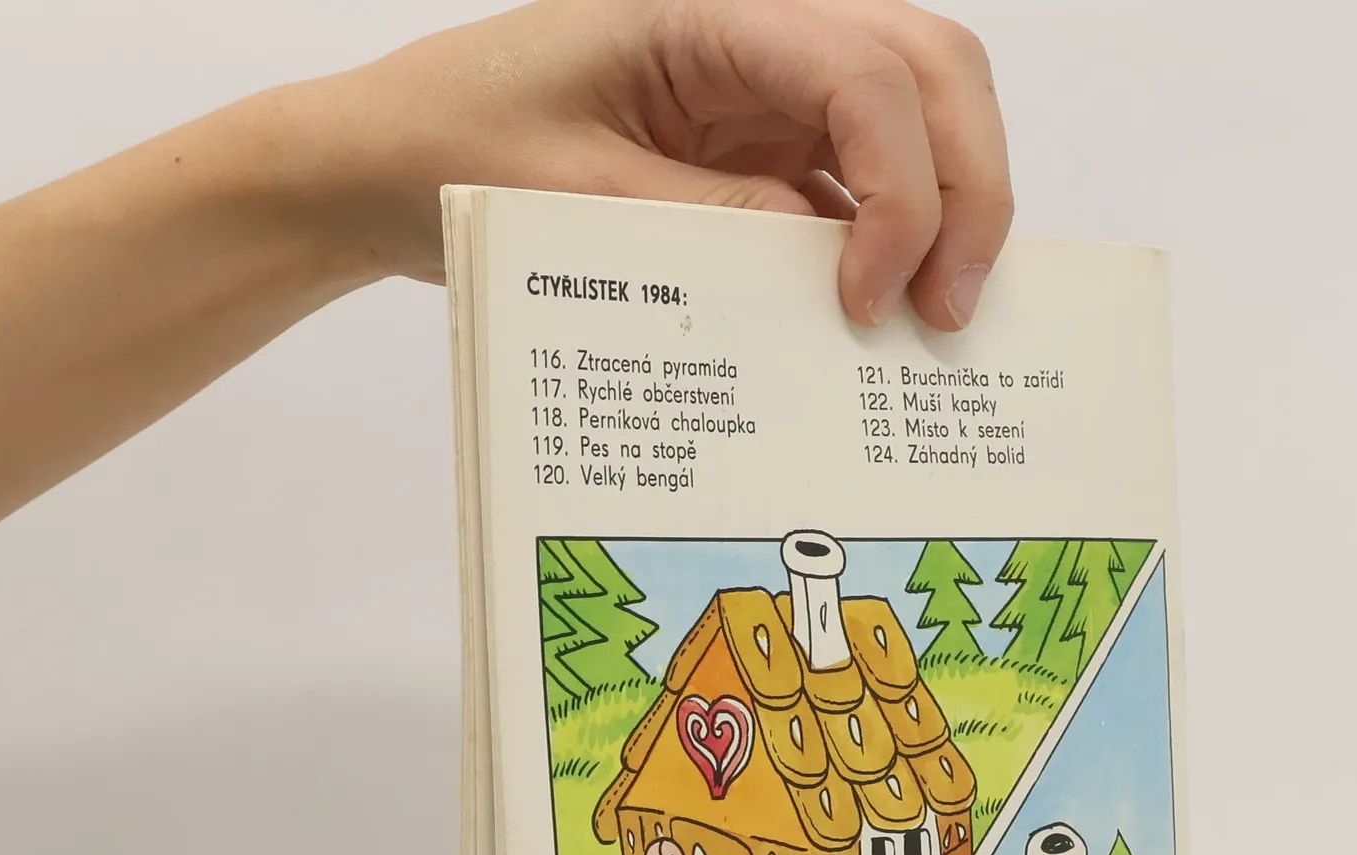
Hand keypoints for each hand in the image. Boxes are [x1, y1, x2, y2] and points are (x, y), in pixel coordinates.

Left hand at [294, 0, 1011, 327]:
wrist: (387, 159)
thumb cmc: (453, 148)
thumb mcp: (578, 203)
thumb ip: (711, 227)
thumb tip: (835, 271)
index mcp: (710, 11)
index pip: (866, 71)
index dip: (901, 188)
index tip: (866, 301)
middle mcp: (758, 33)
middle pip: (933, 68)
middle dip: (969, 186)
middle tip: (954, 311)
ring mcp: (768, 89)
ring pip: (919, 115)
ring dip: (948, 210)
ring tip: (930, 323)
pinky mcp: (762, 148)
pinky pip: (861, 181)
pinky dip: (893, 243)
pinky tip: (880, 319)